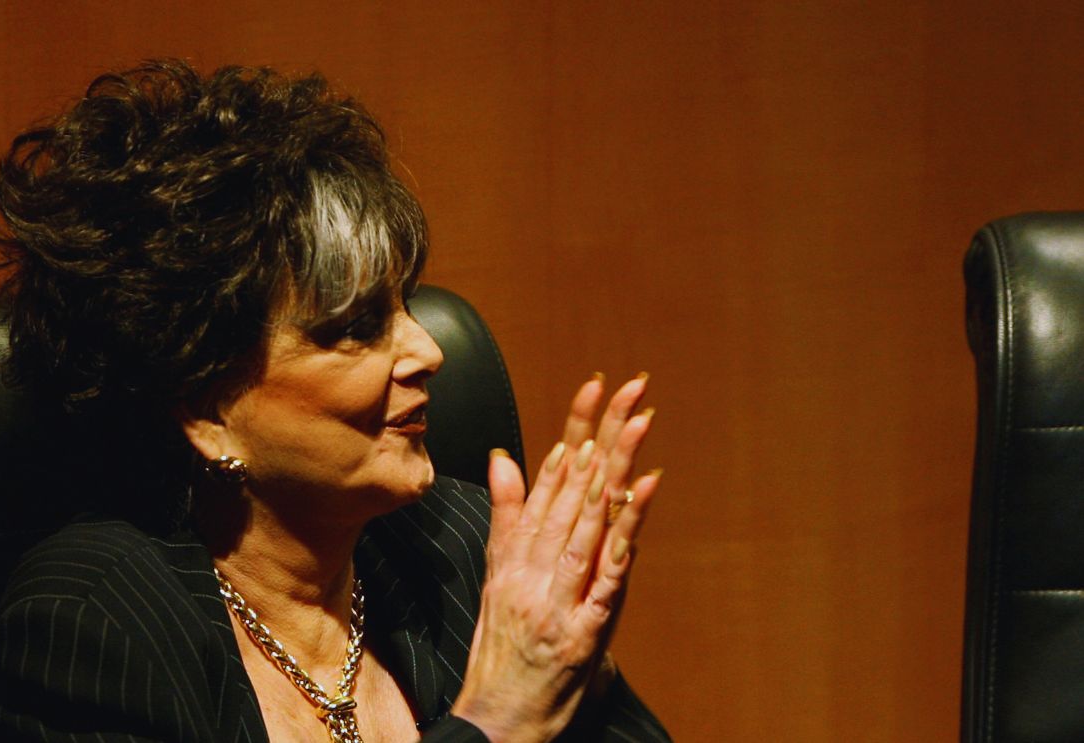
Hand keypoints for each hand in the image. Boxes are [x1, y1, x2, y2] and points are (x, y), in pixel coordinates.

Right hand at [451, 374, 659, 742]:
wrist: (496, 720)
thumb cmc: (500, 652)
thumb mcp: (496, 581)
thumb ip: (506, 518)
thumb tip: (504, 457)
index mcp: (515, 554)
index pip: (547, 478)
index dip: (573, 430)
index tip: (595, 387)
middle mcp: (533, 568)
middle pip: (572, 490)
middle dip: (602, 434)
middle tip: (628, 387)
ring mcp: (558, 597)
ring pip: (588, 522)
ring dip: (614, 468)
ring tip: (637, 422)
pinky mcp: (582, 629)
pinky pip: (607, 573)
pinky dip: (627, 530)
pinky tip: (642, 492)